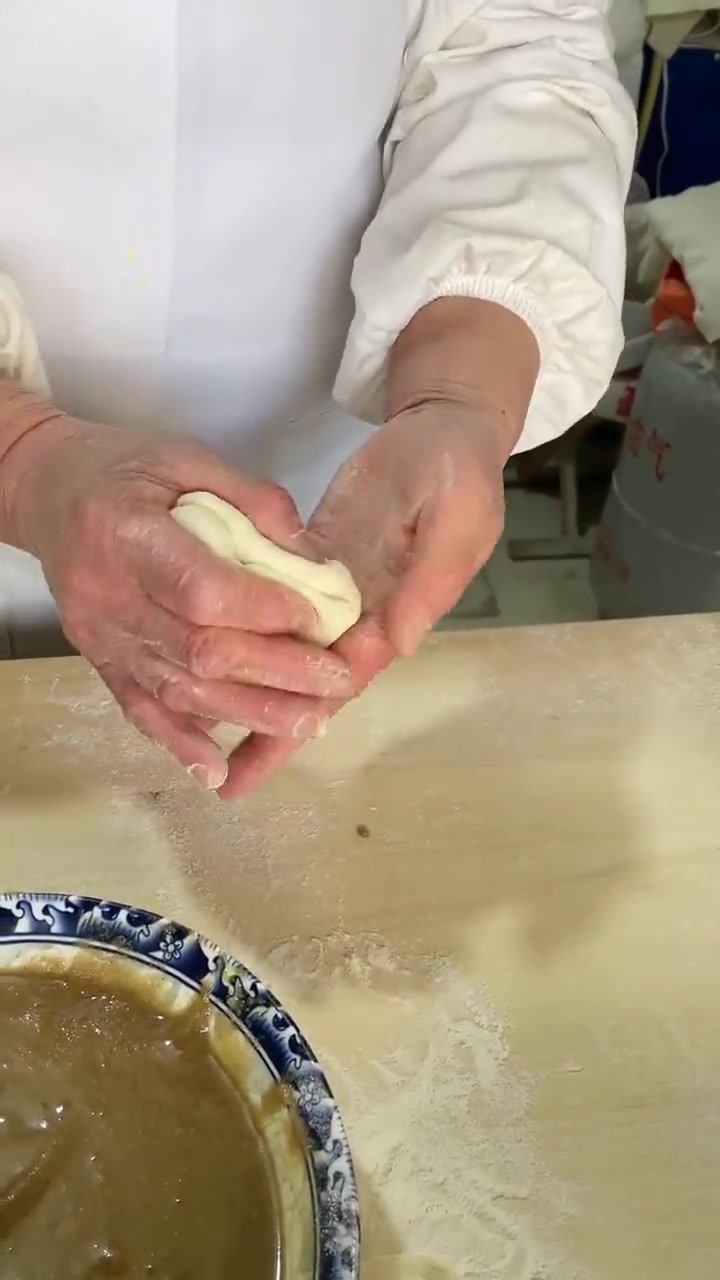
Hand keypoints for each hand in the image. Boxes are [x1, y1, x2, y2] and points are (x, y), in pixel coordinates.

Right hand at [2, 415, 353, 787]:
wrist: (45, 489)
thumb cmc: (121, 468)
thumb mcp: (185, 458)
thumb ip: (252, 501)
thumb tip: (313, 556)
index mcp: (128, 533)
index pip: (201, 589)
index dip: (264, 611)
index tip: (319, 617)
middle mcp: (109, 594)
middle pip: (199, 650)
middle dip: (277, 673)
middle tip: (336, 682)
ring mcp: (101, 635)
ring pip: (178, 689)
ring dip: (249, 713)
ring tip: (309, 724)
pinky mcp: (99, 659)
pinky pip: (139, 708)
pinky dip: (180, 742)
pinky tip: (217, 770)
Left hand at [219, 398, 505, 797]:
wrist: (441, 431)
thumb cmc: (460, 475)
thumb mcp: (458, 521)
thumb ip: (429, 581)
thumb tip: (398, 643)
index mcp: (395, 616)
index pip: (343, 677)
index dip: (303, 715)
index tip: (263, 753)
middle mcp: (359, 617)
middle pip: (307, 683)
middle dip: (271, 731)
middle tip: (227, 783)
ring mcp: (332, 591)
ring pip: (283, 651)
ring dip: (250, 691)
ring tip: (206, 735)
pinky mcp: (312, 559)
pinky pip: (272, 600)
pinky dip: (246, 629)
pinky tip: (207, 652)